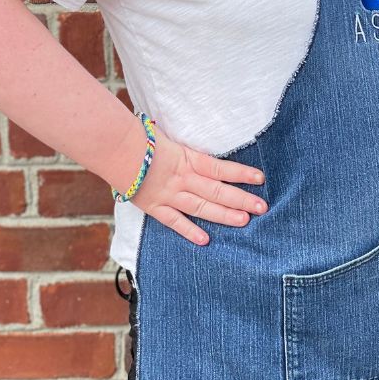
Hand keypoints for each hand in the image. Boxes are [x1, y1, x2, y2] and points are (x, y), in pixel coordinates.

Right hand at [127, 133, 266, 247]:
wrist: (116, 149)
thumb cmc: (144, 140)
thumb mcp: (171, 139)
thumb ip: (188, 150)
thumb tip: (204, 152)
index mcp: (188, 159)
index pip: (220, 167)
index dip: (241, 173)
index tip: (260, 178)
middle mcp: (183, 178)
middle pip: (217, 190)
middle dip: (241, 199)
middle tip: (262, 207)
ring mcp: (169, 194)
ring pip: (201, 207)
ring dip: (223, 215)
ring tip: (244, 221)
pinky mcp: (155, 207)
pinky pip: (174, 221)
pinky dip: (189, 231)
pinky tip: (205, 240)